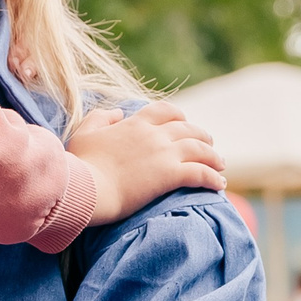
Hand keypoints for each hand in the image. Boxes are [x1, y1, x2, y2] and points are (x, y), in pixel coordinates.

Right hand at [68, 100, 224, 222]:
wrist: (85, 188)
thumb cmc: (80, 164)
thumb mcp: (84, 133)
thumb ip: (101, 118)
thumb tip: (118, 112)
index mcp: (134, 124)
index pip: (164, 111)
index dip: (178, 116)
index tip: (184, 123)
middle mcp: (153, 135)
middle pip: (187, 129)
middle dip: (202, 135)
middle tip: (209, 144)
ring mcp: (163, 154)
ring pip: (199, 149)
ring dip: (213, 156)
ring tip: (220, 164)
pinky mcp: (169, 176)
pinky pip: (200, 173)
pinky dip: (213, 178)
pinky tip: (220, 185)